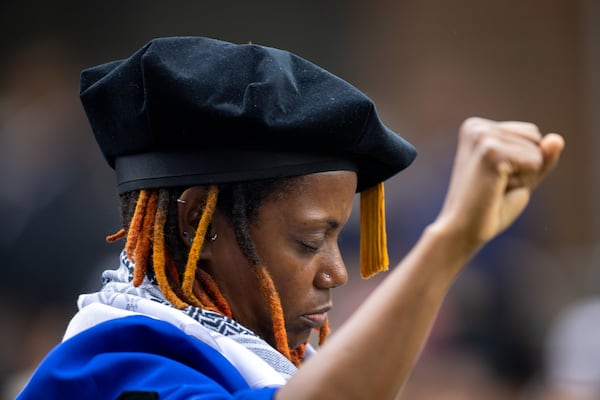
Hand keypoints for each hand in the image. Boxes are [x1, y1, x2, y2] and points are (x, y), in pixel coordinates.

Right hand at [434, 117, 563, 249]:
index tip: (495, 178)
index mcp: (476, 127)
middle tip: (496, 186)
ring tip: (494, 188)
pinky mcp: (489, 152)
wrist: (462, 230)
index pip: (531, 133)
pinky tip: (496, 190)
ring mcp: (481, 137)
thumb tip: (557, 139)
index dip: (523, 162)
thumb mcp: (522, 177)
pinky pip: (534, 162)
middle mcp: (476, 127)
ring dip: (524, 177)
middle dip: (526, 167)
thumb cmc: (489, 206)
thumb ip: (542, 156)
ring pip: (537, 150)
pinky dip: (523, 182)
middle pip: (535, 137)